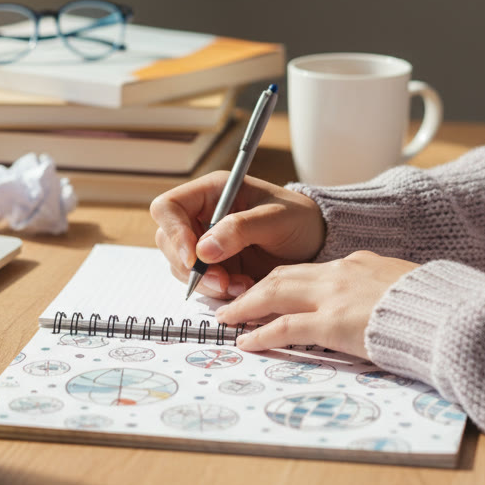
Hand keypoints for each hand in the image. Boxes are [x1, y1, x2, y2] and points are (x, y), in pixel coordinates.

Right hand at [150, 172, 324, 299]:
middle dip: (192, 268)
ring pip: (181, 268)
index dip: (174, 232)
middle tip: (222, 281)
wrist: (316, 242)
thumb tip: (202, 249)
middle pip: (168, 242)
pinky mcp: (215, 267)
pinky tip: (244, 288)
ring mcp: (205, 244)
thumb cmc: (299, 219)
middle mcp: (202, 217)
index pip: (168, 207)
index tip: (193, 258)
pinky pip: (201, 284)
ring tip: (242, 285)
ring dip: (207, 283)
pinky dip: (218, 292)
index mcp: (211, 193)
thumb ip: (240, 229)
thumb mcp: (276, 218)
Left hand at [214, 251, 419, 358]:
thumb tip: (374, 300)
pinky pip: (286, 327)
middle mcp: (339, 274)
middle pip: (283, 275)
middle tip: (233, 301)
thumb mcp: (403, 284)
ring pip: (275, 293)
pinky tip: (247, 342)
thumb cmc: (433, 306)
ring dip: (247, 307)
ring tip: (228, 318)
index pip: (310, 270)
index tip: (269, 290)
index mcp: (358, 263)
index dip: (284, 281)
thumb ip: (380, 288)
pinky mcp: (332, 324)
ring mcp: (333, 298)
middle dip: (254, 289)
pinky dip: (262, 334)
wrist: (445, 313)